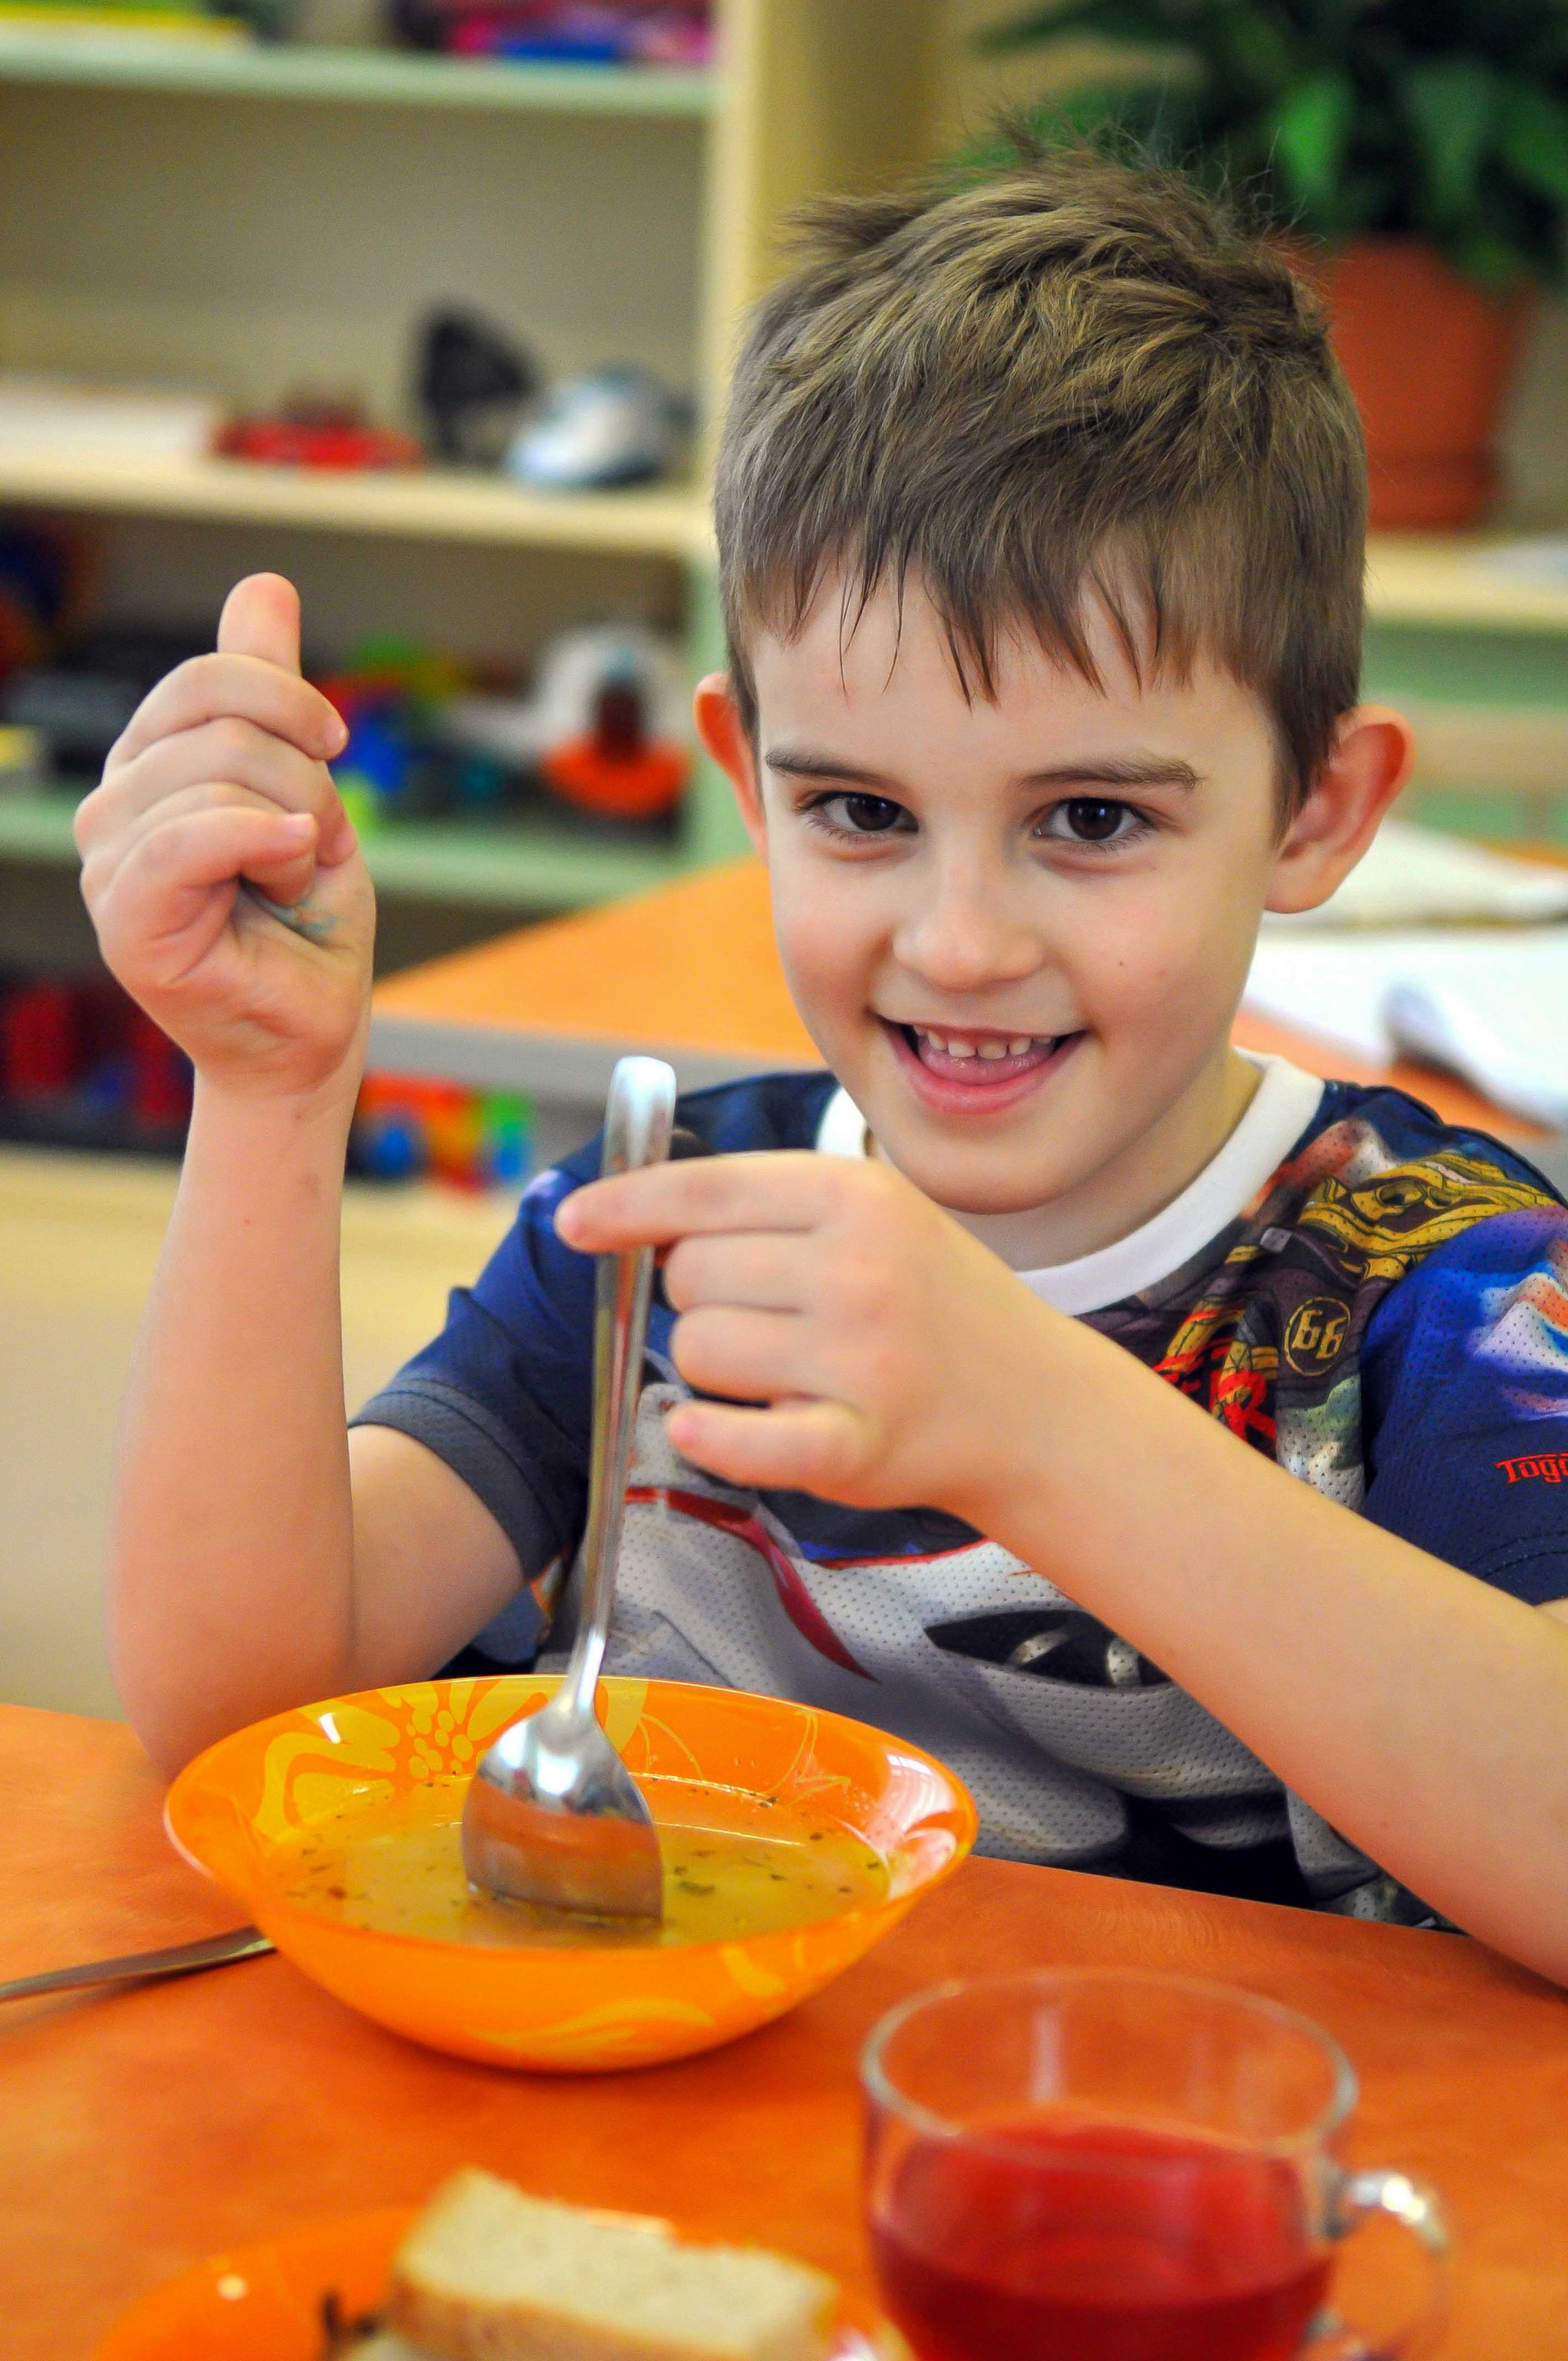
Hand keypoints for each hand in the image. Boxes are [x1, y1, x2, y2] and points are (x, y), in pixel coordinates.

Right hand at [75, 574, 375, 1104]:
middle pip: (220, 724)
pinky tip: (292, 867)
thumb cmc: (304, 923)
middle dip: (305, 778)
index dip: (290, 702)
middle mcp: (113, 809)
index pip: (207, 680)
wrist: (310, 1031)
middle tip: (311, 846)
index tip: (334, 750)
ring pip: (217, 778)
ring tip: (289, 884)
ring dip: (295, 828)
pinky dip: (259, 842)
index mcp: (149, 768)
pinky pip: (187, 839)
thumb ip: (269, 692)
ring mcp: (109, 864)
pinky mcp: (126, 920)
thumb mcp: (304, 785)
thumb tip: (263, 585)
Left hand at [556, 1150, 1062, 1516]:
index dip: (623, 1207)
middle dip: (700, 1298)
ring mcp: (860, 1358)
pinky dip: (706, 1436)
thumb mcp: (871, 1216)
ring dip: (712, 1370)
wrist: (1035, 1404)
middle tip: (767, 1317)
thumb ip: (764, 1207)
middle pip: (688, 1276)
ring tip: (782, 1371)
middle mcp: (856, 1267)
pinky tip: (701, 1428)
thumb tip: (630, 1214)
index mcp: (853, 1195)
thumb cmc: (931, 1304)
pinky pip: (735, 1440)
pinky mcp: (857, 1445)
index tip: (576, 1223)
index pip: (701, 1191)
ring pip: (695, 1353)